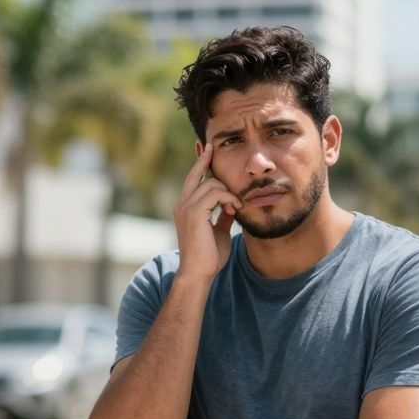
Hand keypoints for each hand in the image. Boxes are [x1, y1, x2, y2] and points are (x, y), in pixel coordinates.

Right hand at [173, 145, 239, 283]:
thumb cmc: (209, 256)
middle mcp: (182, 205)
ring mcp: (185, 208)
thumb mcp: (218, 232)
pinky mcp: (194, 212)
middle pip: (197, 175)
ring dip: (228, 192)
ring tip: (236, 206)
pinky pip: (215, 193)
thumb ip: (222, 217)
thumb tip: (231, 206)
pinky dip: (228, 199)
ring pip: (210, 184)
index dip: (199, 163)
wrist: (199, 273)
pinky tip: (234, 209)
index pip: (193, 180)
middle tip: (212, 146)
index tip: (205, 147)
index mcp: (186, 208)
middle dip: (205, 159)